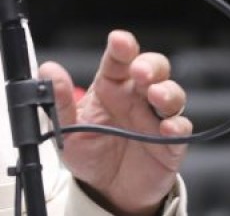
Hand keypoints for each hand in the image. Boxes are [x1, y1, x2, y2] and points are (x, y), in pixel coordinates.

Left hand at [37, 29, 190, 215]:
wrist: (105, 190)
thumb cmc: (88, 151)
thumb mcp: (66, 129)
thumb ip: (59, 101)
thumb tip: (48, 71)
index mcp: (110, 86)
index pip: (118, 59)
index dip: (122, 46)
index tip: (119, 40)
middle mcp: (135, 96)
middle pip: (153, 68)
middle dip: (150, 65)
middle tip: (140, 71)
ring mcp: (155, 117)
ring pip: (172, 94)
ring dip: (167, 91)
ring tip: (156, 95)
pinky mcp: (169, 143)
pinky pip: (181, 129)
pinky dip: (177, 125)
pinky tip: (168, 127)